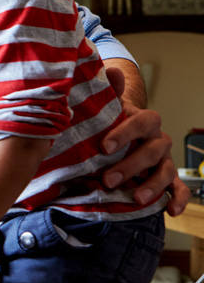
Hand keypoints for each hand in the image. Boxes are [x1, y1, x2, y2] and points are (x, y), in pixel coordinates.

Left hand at [98, 67, 188, 215]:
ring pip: (165, 171)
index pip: (142, 122)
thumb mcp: (107, 108)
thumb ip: (110, 92)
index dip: (125, 134)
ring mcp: (164, 160)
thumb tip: (114, 71)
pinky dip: (177, 200)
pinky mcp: (167, 179)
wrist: (118, 136)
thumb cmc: (110, 122)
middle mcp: (157, 140)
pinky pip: (178, 189)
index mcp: (144, 121)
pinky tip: (170, 211)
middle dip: (131, 166)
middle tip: (108, 180)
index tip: (104, 147)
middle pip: (153, 151)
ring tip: (135, 199)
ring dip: (151, 185)